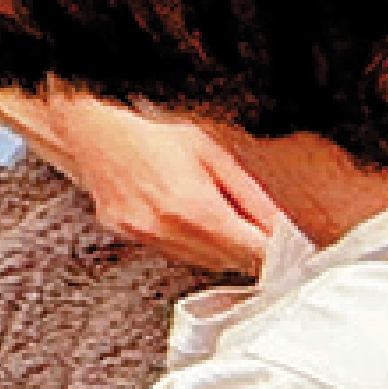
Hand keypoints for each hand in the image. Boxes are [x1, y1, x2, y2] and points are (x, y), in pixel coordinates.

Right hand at [0, 83, 284, 276]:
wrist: (94, 126)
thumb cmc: (155, 129)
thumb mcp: (215, 150)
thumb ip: (252, 194)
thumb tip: (284, 226)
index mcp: (192, 207)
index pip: (252, 252)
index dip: (279, 253)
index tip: (294, 248)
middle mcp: (164, 229)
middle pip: (229, 262)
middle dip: (253, 250)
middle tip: (267, 232)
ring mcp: (142, 235)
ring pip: (202, 262)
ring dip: (222, 248)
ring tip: (226, 218)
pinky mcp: (127, 235)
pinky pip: (175, 253)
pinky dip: (194, 242)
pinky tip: (193, 217)